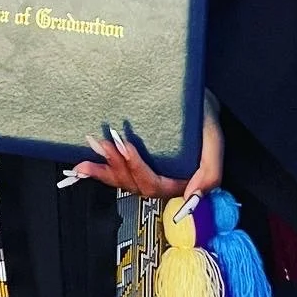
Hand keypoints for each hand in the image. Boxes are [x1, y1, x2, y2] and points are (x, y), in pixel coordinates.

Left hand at [67, 94, 224, 201]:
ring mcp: (149, 172)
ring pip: (125, 180)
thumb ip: (210, 171)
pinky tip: (82, 167)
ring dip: (105, 167)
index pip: (156, 185)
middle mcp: (164, 181)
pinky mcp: (137, 163)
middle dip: (118, 165)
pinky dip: (100, 171)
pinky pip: (118, 173)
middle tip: (105, 142)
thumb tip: (192, 196)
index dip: (138, 168)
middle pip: (136, 184)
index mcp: (182, 181)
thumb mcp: (214, 139)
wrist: (198, 100)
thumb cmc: (204, 118)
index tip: (126, 146)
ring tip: (94, 146)